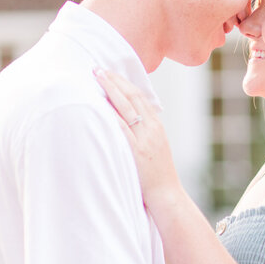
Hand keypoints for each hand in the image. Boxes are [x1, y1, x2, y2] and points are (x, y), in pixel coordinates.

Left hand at [93, 69, 182, 209]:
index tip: (111, 73)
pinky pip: (121, 128)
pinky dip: (110, 114)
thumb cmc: (158, 175)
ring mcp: (145, 139)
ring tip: (96, 77)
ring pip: (126, 108)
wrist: (167, 195)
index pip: (140, 97)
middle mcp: (152, 129)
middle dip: (114, 81)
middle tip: (98, 68)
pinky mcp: (136, 152)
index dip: (125, 83)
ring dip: (110, 90)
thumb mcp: (155, 148)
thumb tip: (127, 121)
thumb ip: (144, 133)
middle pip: (132, 97)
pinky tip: (99, 104)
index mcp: (157, 126)